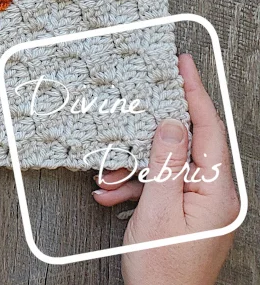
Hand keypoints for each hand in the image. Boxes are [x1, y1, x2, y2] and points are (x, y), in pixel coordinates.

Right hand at [93, 54, 240, 284]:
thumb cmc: (164, 271)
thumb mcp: (158, 209)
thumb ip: (166, 162)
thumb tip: (172, 123)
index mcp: (217, 191)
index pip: (208, 127)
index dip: (194, 92)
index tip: (183, 65)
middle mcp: (216, 195)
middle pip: (186, 144)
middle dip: (148, 136)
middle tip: (131, 116)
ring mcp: (203, 205)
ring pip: (168, 165)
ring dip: (135, 167)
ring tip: (110, 179)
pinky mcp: (189, 214)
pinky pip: (163, 186)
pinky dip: (137, 186)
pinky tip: (114, 195)